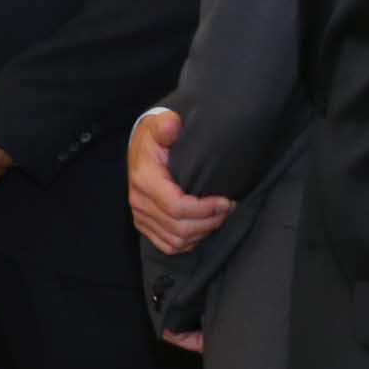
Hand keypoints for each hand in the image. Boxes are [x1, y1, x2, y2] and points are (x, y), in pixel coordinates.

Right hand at [129, 110, 217, 254]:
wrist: (140, 148)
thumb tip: (173, 126)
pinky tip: (204, 227)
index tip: (226, 200)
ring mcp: (141, 216)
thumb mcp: (160, 123)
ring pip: (176, 241)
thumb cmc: (156, 137)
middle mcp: (140, 202)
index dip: (205, 210)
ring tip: (219, 217)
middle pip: (179, 228)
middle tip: (229, 208)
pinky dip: (190, 242)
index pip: (177, 207)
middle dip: (209, 221)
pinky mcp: (145, 225)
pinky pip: (168, 245)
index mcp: (145, 180)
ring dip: (202, 232)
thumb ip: (166, 124)